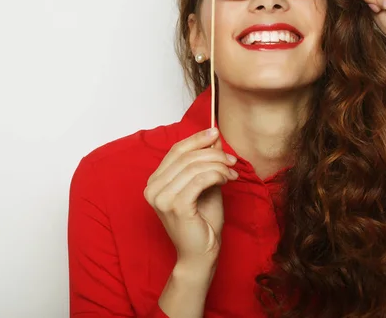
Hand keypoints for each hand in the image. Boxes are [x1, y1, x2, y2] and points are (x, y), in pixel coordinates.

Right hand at [144, 128, 237, 265]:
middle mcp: (153, 188)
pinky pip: (200, 179)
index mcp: (155, 181)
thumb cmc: (203, 220)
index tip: (216, 132)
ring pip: (195, 166)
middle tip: (232, 160)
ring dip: (219, 166)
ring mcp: (161, 198)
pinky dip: (217, 175)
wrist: (201, 253)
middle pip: (187, 157)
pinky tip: (226, 180)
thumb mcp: (206, 183)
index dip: (197, 139)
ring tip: (232, 174)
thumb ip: (206, 161)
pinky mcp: (175, 206)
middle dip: (214, 154)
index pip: (176, 150)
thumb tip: (213, 136)